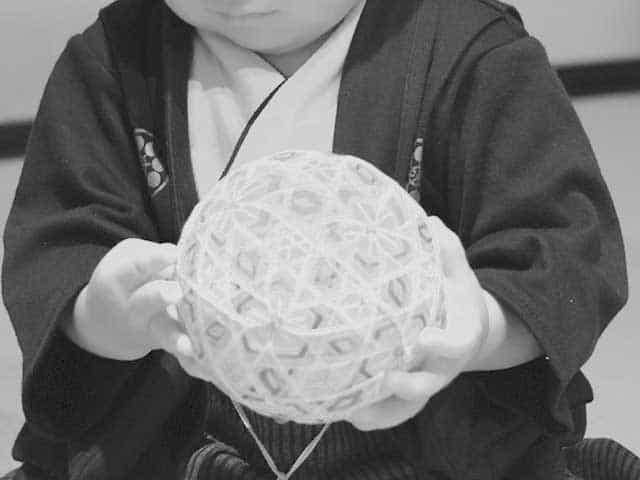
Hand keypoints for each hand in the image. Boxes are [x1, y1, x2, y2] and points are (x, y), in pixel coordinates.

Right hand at [63, 238, 192, 360]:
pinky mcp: (165, 341)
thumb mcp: (126, 257)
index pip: (136, 266)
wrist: (102, 323)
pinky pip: (177, 346)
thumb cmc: (125, 278)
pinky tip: (198, 355)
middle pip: (147, 299)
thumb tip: (183, 257)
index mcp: (118, 278)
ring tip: (187, 344)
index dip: (155, 259)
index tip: (173, 253)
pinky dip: (187, 350)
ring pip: (163, 332)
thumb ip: (151, 254)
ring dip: (175, 338)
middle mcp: (132, 306)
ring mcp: (149, 327)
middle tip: (177, 292)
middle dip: (162, 295)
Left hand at [347, 216, 489, 430]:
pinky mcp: (408, 395)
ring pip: (407, 408)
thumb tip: (428, 220)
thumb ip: (446, 251)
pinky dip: (372, 417)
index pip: (455, 346)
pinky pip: (391, 414)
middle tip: (385, 378)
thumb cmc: (454, 298)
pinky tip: (344, 409)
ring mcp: (425, 384)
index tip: (422, 337)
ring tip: (352, 409)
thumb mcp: (457, 273)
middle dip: (410, 386)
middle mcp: (443, 368)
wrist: (461, 330)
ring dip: (382, 412)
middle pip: (430, 385)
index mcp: (459, 337)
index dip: (441, 346)